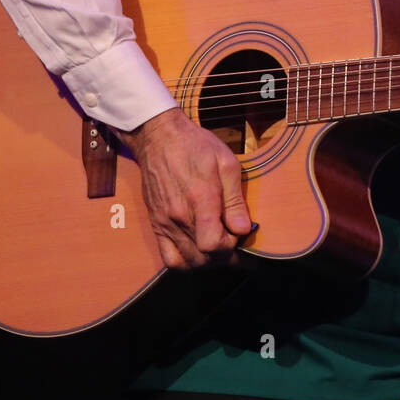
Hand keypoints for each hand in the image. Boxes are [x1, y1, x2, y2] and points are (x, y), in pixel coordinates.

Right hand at [115, 107, 255, 269]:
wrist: (158, 138)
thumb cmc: (195, 147)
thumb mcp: (226, 163)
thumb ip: (235, 199)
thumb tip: (243, 228)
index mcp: (200, 199)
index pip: (213, 244)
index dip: (231, 245)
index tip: (239, 233)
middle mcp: (179, 216)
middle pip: (203, 257)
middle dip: (224, 256)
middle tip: (235, 243)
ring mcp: (164, 222)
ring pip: (187, 261)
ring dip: (207, 261)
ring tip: (219, 248)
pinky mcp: (156, 224)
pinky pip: (168, 257)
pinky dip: (185, 261)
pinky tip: (198, 251)